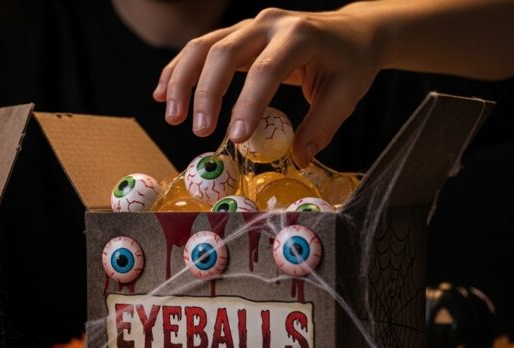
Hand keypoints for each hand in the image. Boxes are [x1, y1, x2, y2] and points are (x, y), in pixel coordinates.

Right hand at [154, 7, 382, 166]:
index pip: (267, 69)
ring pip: (204, 45)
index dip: (248, 103)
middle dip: (206, 93)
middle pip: (225, 52)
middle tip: (199, 131)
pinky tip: (162, 94)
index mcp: (301, 36)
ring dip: (182, 80)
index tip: (237, 138)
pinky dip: (178, 69)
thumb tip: (297, 159)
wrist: (351, 32)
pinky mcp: (236, 33)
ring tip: (172, 116)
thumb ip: (321, 127)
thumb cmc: (349, 64)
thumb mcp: (345, 95)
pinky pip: (200, 47)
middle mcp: (270, 24)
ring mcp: (249, 25)